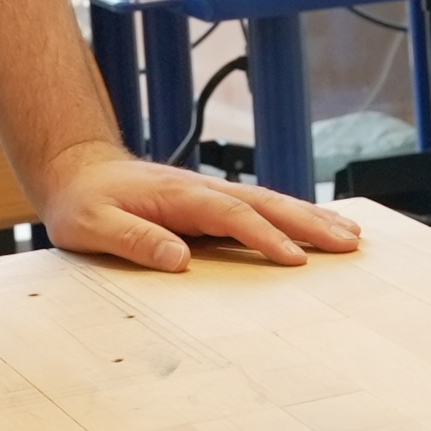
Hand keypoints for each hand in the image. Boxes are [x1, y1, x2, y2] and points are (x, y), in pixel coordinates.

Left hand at [33, 140, 361, 271]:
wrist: (79, 171)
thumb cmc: (84, 202)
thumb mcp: (93, 226)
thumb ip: (134, 240)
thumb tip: (178, 259)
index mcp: (179, 195)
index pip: (232, 216)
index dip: (266, 237)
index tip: (296, 258)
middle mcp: (203, 189)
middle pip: (267, 203)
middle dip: (310, 221)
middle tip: (350, 241)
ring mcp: (211, 194)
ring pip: (271, 203)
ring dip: (311, 217)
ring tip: (352, 235)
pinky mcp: (212, 203)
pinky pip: (261, 209)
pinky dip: (294, 216)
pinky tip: (317, 226)